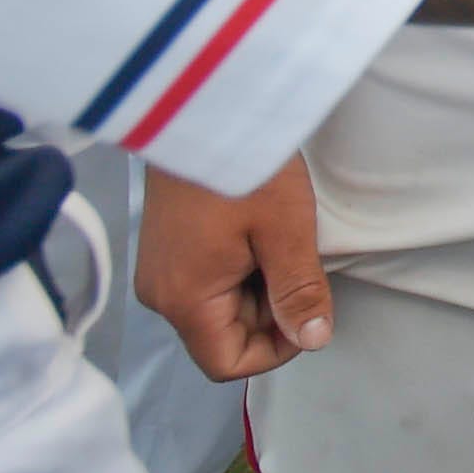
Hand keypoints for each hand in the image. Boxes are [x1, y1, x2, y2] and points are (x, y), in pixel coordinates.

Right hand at [136, 154, 331, 379]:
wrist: (200, 109)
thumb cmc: (242, 167)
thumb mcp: (285, 231)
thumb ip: (299, 292)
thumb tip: (314, 340)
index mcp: (184, 300)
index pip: (227, 363)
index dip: (276, 350)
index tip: (307, 309)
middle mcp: (161, 293)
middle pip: (223, 336)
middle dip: (270, 312)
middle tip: (295, 261)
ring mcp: (159, 270)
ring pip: (218, 308)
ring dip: (258, 287)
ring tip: (277, 240)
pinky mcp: (166, 248)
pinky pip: (207, 281)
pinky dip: (240, 268)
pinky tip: (258, 231)